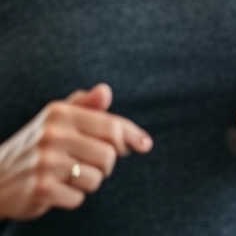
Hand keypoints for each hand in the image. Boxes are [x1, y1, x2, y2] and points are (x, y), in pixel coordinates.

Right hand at [0, 85, 152, 220]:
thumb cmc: (36, 145)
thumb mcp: (57, 118)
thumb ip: (85, 104)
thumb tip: (106, 91)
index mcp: (60, 112)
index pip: (112, 125)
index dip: (132, 137)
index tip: (145, 145)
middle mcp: (52, 134)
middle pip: (109, 155)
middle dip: (105, 164)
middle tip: (87, 163)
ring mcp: (45, 162)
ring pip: (97, 178)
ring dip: (88, 182)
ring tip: (68, 176)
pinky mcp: (41, 188)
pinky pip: (79, 198)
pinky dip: (72, 197)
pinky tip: (56, 189)